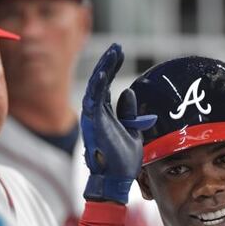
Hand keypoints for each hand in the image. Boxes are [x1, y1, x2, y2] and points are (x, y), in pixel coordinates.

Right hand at [81, 44, 156, 203]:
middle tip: (118, 46)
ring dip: (105, 67)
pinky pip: (94, 96)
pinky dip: (99, 80)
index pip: (106, 85)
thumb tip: (129, 92)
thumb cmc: (123, 160)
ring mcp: (93, 116)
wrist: (117, 179)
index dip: (113, 68)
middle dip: (109, 62)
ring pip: (96, 85)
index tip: (121, 53)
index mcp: (105, 114)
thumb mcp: (132, 131)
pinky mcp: (93, 120)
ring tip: (115, 51)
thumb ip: (129, 113)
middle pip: (100, 81)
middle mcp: (96, 112)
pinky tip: (107, 67)